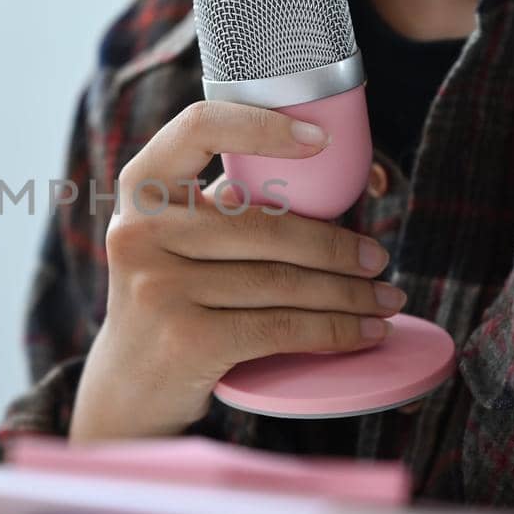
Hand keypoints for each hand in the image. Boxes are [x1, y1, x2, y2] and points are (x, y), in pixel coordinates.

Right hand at [69, 100, 405, 442]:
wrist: (129, 388)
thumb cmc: (171, 298)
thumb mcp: (177, 239)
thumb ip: (223, 204)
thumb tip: (325, 172)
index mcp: (141, 189)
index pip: (200, 128)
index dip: (264, 125)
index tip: (322, 139)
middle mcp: (140, 232)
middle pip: (264, 225)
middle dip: (337, 245)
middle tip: (378, 257)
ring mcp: (158, 287)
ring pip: (281, 281)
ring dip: (349, 293)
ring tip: (384, 298)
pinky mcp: (185, 340)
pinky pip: (281, 327)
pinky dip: (334, 331)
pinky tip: (365, 333)